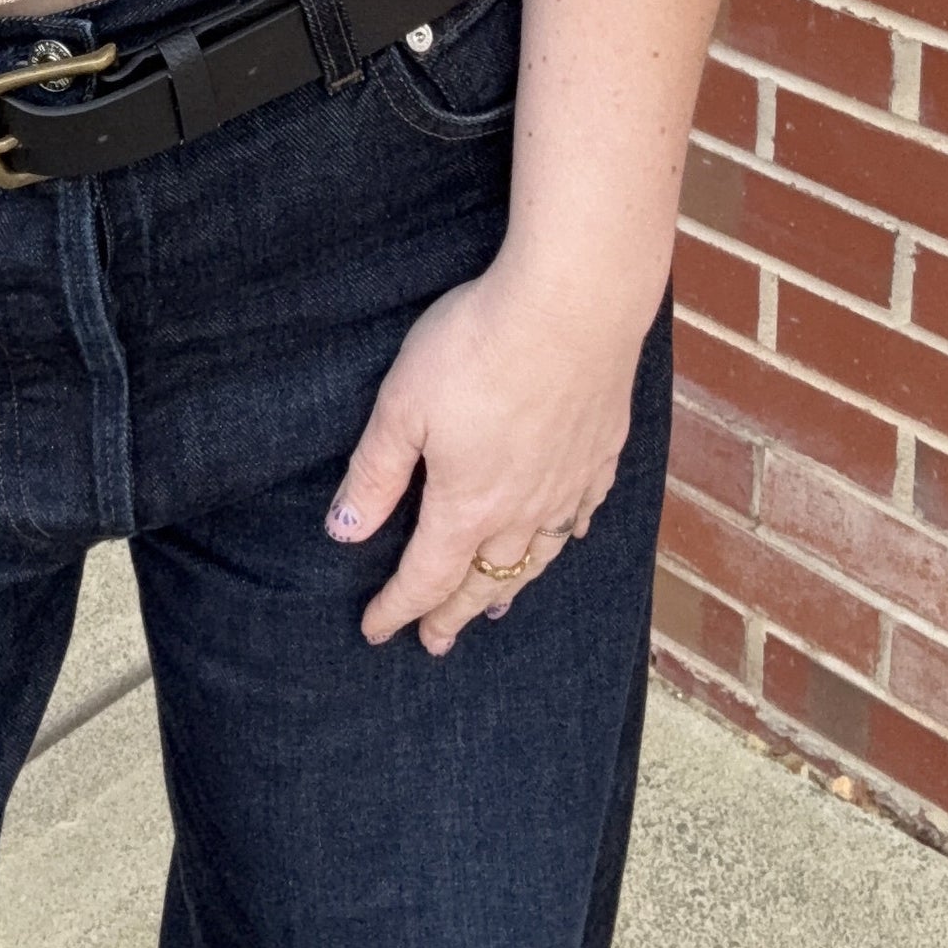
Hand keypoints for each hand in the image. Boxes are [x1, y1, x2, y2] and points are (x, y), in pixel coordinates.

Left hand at [324, 254, 641, 651]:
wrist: (573, 306)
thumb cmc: (478, 346)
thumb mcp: (402, 405)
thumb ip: (376, 473)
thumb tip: (345, 533)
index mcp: (466, 505)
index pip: (425, 576)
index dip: (396, 607)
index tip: (376, 629)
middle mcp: (522, 509)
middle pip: (483, 580)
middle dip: (452, 613)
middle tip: (435, 641)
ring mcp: (569, 483)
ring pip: (536, 555)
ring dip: (509, 585)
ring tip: (494, 607)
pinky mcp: (602, 451)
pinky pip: (580, 513)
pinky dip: (563, 536)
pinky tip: (563, 535)